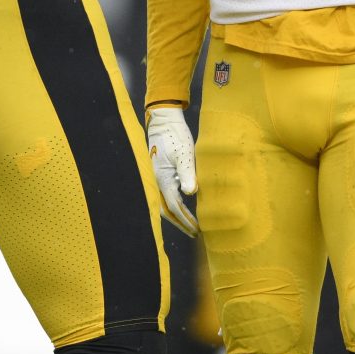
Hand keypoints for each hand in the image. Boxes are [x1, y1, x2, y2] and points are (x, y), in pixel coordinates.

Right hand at [146, 105, 197, 235]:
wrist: (163, 120)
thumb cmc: (175, 135)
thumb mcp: (184, 153)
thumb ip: (187, 173)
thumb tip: (190, 193)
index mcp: (162, 179)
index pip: (175, 206)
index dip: (186, 220)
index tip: (198, 230)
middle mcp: (156, 181)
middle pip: (165, 210)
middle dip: (180, 223)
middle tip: (195, 233)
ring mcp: (156, 177)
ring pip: (163, 203)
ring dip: (176, 215)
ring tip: (189, 224)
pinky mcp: (159, 173)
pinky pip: (165, 195)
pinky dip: (174, 205)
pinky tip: (183, 205)